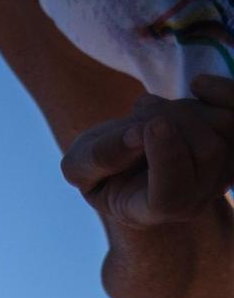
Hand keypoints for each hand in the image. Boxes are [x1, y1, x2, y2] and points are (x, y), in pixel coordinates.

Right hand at [63, 81, 233, 228]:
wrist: (131, 160)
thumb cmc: (101, 167)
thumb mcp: (79, 166)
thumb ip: (98, 157)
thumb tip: (138, 134)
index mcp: (150, 211)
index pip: (172, 197)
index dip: (167, 159)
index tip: (151, 124)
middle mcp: (195, 199)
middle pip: (207, 153)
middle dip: (173, 117)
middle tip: (141, 106)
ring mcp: (222, 174)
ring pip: (225, 128)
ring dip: (187, 105)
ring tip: (157, 108)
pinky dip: (222, 92)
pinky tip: (198, 86)